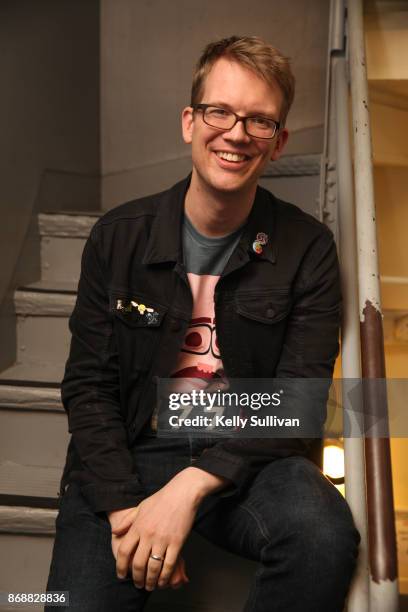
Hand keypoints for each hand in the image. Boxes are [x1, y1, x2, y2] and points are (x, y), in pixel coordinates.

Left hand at [111, 467, 226, 590]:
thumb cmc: (162, 498)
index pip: (124, 551)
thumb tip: (115, 533)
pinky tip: (163, 581)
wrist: (183, 492)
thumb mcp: (141, 507)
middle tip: (138, 584)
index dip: (120, 566)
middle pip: (137, 563)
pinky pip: (169, 564)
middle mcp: (148, 534)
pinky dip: (165, 576)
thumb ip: (127, 521)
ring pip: (153, 567)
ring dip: (150, 581)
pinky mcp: (177, 542)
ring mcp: (163, 539)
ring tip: (150, 586)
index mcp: (138, 526)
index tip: (121, 575)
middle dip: (136, 578)